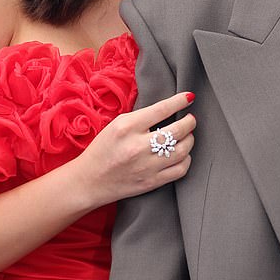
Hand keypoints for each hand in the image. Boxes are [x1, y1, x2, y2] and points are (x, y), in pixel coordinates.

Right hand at [74, 92, 195, 207]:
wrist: (89, 181)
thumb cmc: (102, 150)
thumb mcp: (116, 125)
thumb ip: (140, 117)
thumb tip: (167, 109)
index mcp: (126, 127)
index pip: (161, 110)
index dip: (179, 102)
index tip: (189, 97)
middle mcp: (137, 146)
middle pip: (177, 131)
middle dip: (189, 122)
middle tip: (190, 119)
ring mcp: (146, 166)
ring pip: (182, 151)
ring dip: (189, 140)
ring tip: (187, 135)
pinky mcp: (151, 182)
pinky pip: (180, 169)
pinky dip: (186, 159)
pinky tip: (182, 154)